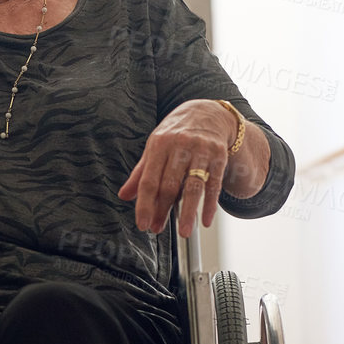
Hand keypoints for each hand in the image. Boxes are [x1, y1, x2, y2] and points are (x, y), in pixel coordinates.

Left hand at [118, 100, 233, 237]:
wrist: (208, 112)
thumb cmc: (176, 134)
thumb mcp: (155, 147)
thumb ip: (140, 173)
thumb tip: (124, 196)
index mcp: (159, 145)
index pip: (149, 180)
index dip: (144, 204)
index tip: (142, 224)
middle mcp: (180, 146)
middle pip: (170, 185)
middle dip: (163, 210)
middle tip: (158, 229)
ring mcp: (201, 150)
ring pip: (194, 186)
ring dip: (189, 212)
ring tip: (184, 232)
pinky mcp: (219, 156)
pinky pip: (214, 184)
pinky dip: (210, 205)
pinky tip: (207, 220)